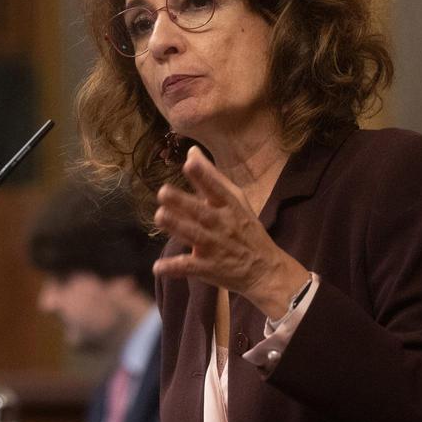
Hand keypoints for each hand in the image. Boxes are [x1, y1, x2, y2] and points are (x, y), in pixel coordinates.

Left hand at [153, 146, 306, 319]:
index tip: (189, 164)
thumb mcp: (236, 200)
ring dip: (176, 226)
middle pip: (201, 211)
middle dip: (182, 202)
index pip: (216, 188)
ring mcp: (214, 247)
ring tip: (160, 216)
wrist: (264, 269)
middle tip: (163, 192)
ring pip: (193, 235)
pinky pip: (188, 267)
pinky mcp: (207, 268)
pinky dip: (173, 268)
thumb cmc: (246, 229)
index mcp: (229, 206)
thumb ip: (212, 177)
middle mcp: (222, 224)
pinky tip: (157, 267)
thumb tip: (192, 152)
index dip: (203, 176)